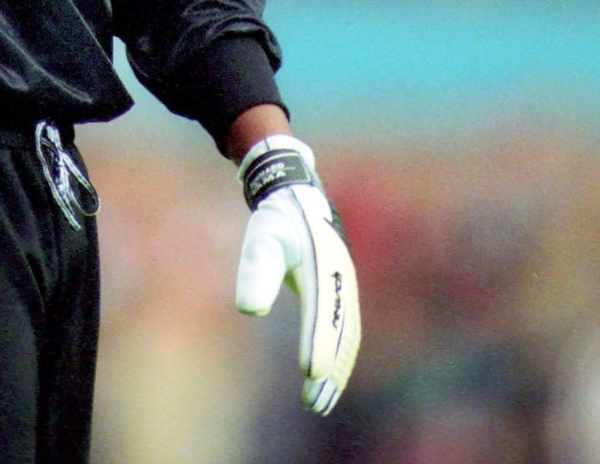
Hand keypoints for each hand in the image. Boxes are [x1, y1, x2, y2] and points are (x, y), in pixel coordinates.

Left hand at [234, 135, 361, 413]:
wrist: (298, 196)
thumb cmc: (276, 220)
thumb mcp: (262, 239)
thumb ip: (257, 271)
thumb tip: (251, 310)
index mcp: (324, 265)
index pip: (323, 312)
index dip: (319, 342)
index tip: (310, 372)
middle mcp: (342, 280)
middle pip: (342, 332)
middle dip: (330, 369)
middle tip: (313, 402)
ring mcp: (346, 288)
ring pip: (348, 337)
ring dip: (337, 371)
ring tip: (318, 402)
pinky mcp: (341, 294)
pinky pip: (346, 332)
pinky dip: (339, 358)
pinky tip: (325, 379)